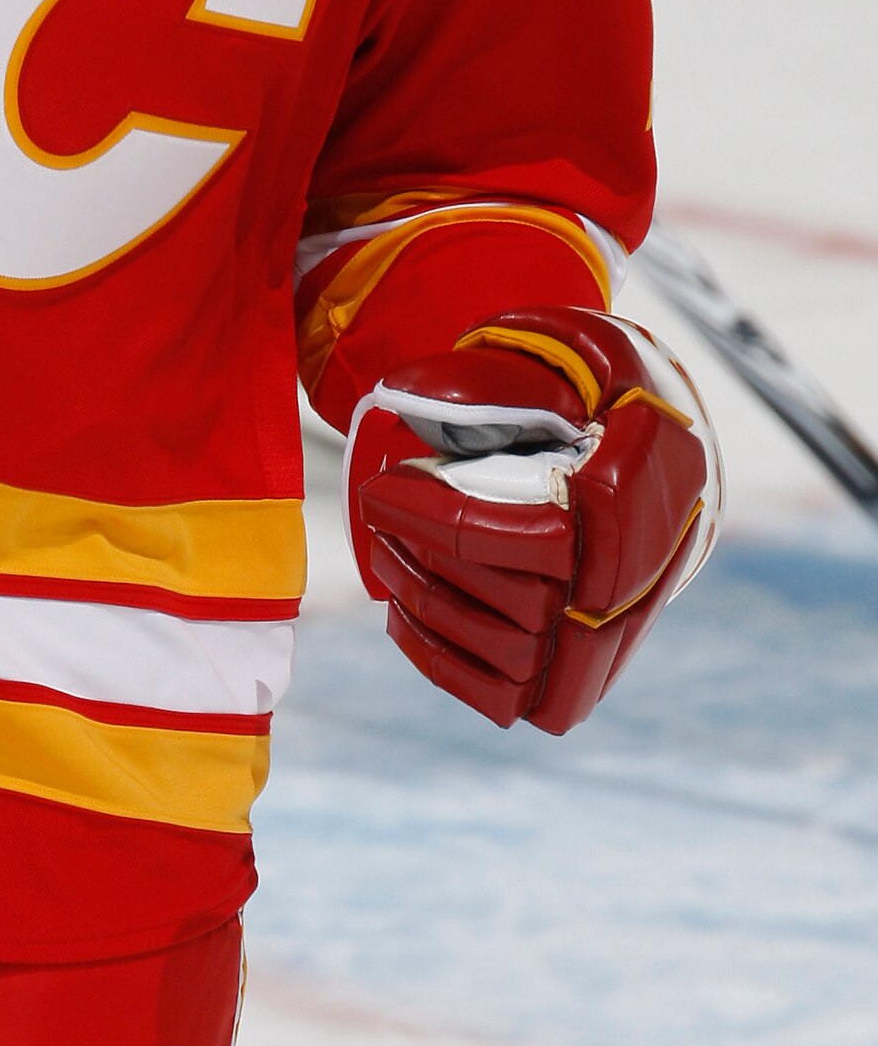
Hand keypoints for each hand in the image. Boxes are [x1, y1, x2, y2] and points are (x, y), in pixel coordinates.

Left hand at [345, 308, 720, 731]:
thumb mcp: (575, 350)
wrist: (667, 464)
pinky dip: (440, 660)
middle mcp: (636, 580)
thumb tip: (411, 394)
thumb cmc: (607, 395)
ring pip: (507, 651)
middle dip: (426, 554)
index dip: (441, 514)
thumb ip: (502, 369)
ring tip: (384, 550)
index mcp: (644, 499)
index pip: (537, 535)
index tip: (383, 480)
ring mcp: (608, 637)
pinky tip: (401, 609)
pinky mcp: (576, 676)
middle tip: (379, 509)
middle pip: (517, 599)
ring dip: (424, 601)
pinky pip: (502, 695)